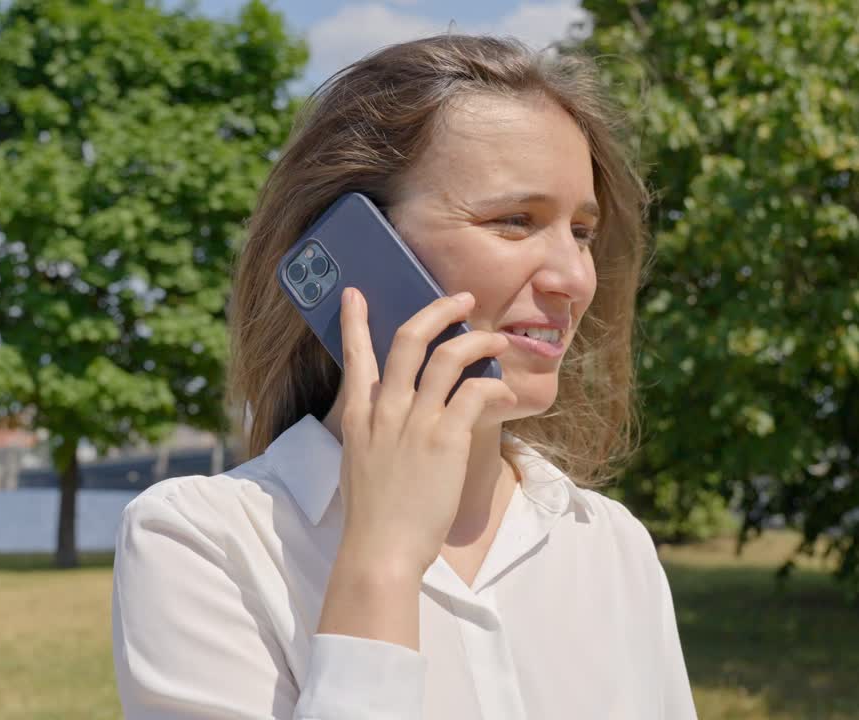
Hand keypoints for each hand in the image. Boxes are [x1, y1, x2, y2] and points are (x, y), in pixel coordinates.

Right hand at [333, 286, 517, 578]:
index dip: (355, 322)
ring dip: (477, 340)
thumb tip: (394, 413)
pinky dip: (493, 384)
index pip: (356, 356)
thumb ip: (374, 431)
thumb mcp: (359, 462)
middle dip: (438, 310)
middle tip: (461, 299)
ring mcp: (416, 422)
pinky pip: (475, 393)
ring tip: (495, 338)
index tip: (355, 294)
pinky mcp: (446, 440)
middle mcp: (386, 410)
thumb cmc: (374, 516)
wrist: (381, 550)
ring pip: (448, 357)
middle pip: (410, 339)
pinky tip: (503, 389)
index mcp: (360, 416)